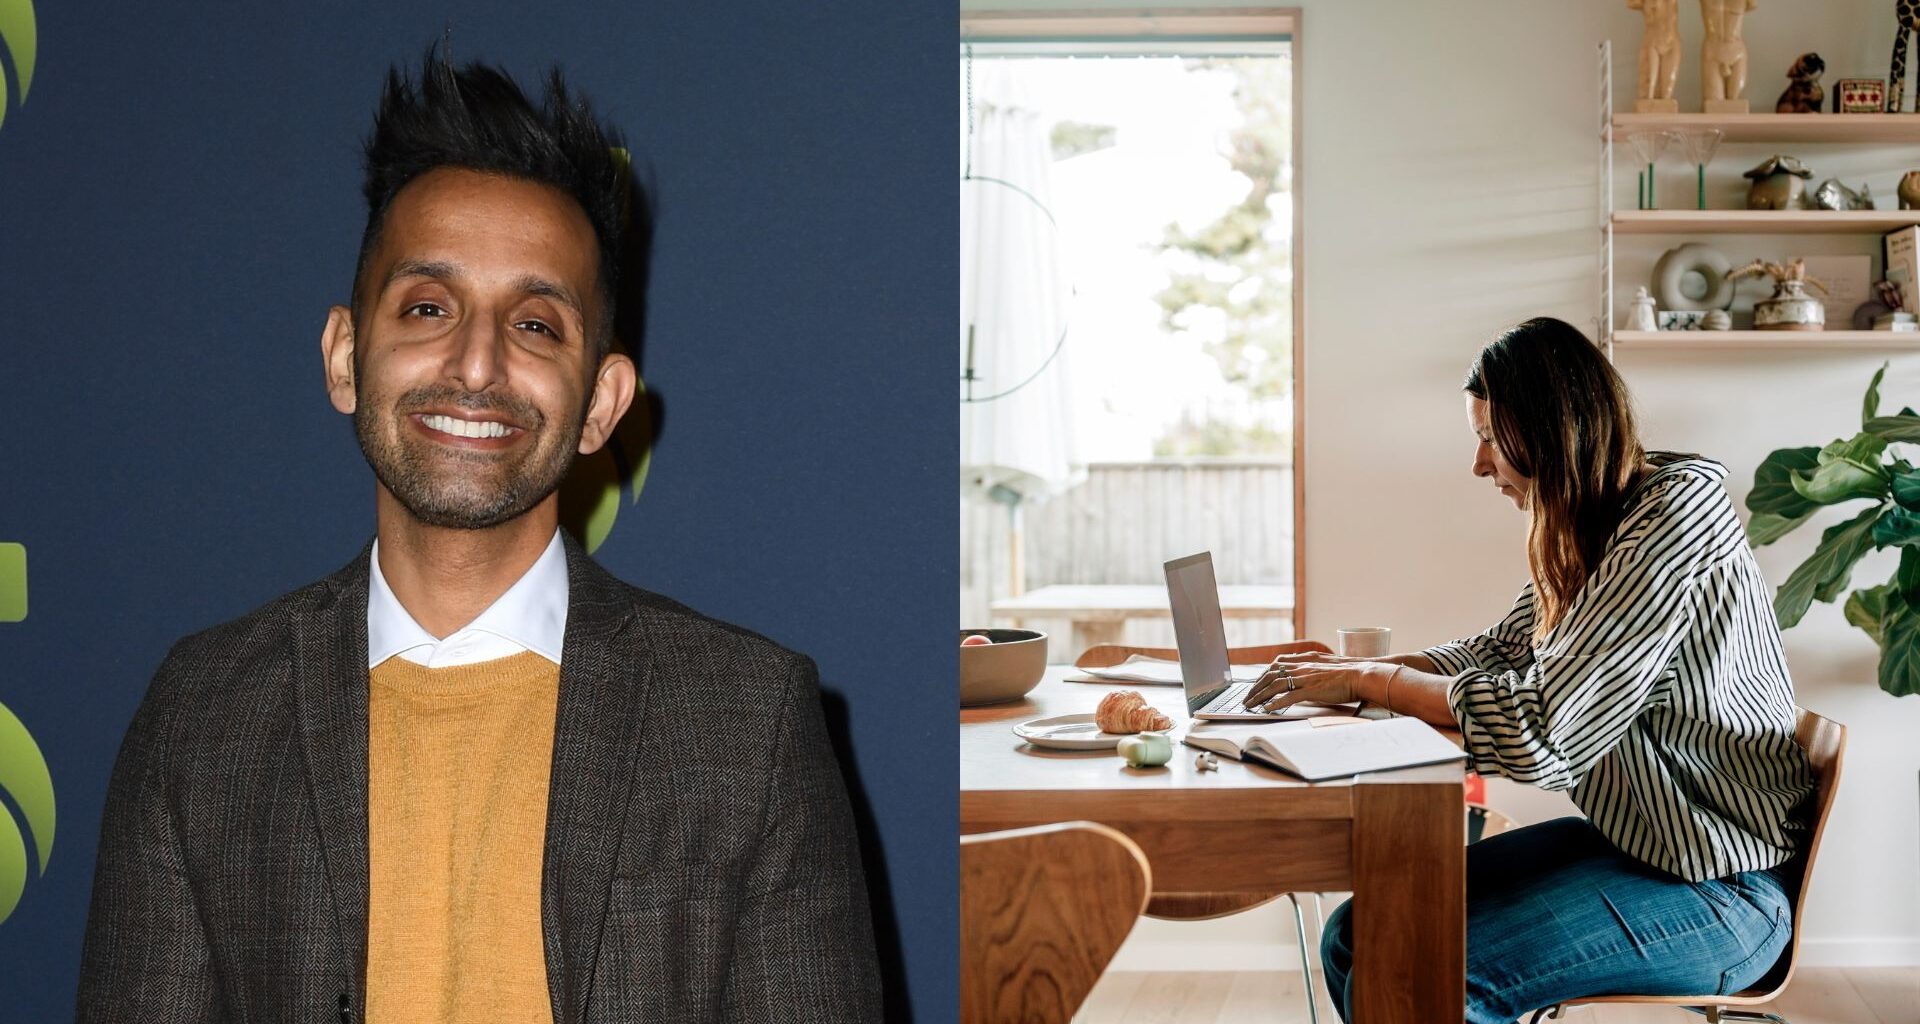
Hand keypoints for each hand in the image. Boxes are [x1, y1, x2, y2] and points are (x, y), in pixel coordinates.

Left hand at [1243, 651, 1392, 711]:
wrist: (1362, 674)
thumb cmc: (1348, 672)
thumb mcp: (1325, 666)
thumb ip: (1312, 669)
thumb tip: (1303, 677)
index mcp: (1304, 660)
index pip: (1275, 665)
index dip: (1262, 675)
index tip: (1255, 685)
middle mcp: (1301, 667)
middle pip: (1270, 675)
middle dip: (1255, 687)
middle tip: (1247, 699)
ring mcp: (1305, 678)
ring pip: (1275, 685)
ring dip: (1259, 696)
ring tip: (1250, 706)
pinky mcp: (1311, 690)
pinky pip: (1288, 697)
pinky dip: (1275, 703)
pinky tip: (1267, 709)